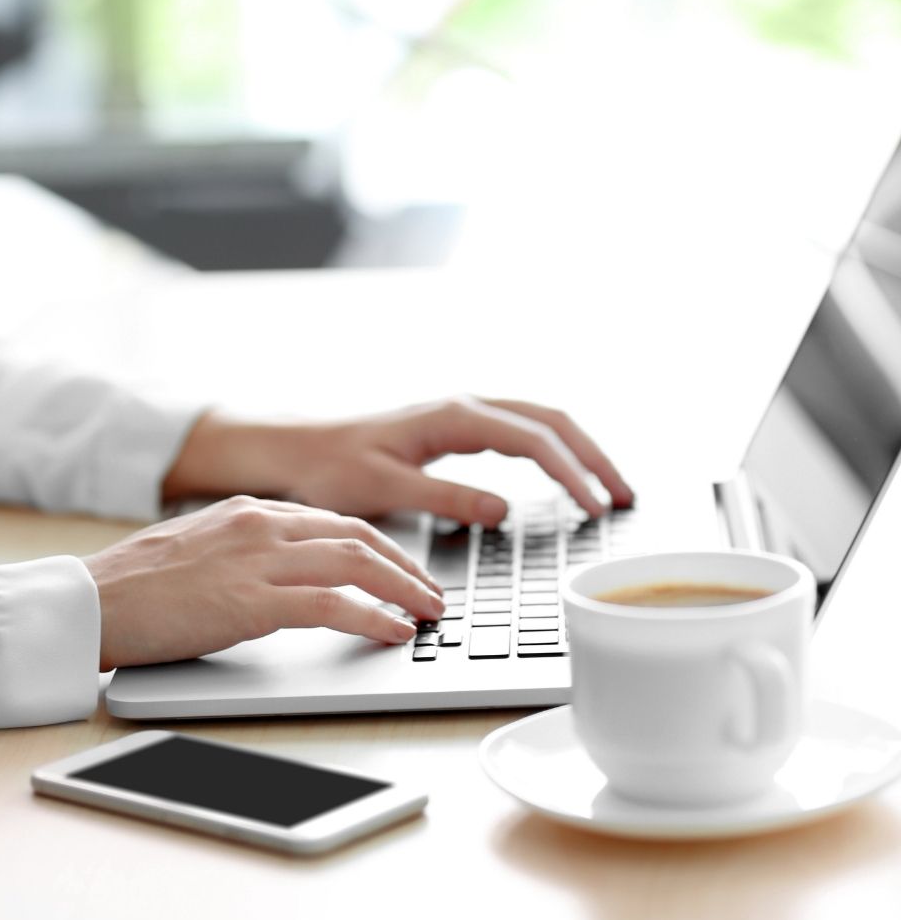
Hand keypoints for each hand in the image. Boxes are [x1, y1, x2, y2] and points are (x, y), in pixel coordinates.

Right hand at [84, 496, 444, 669]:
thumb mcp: (202, 547)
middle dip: (405, 565)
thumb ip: (249, 550)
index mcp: (252, 511)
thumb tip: (289, 572)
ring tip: (430, 612)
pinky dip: (371, 617)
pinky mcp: (250, 601)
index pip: (336, 521)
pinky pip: (330, 605)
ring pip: (354, 563)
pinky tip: (393, 633)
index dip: (381, 547)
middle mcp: (262, 525)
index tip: (405, 569)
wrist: (89, 601)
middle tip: (434, 592)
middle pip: (358, 536)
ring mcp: (257, 559)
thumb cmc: (136, 584)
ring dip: (403, 588)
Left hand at [163, 395, 633, 525]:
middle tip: (625, 495)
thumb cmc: (330, 463)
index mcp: (453, 417)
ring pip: (540, 422)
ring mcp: (462, 414)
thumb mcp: (384, 488)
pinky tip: (563, 476)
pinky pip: (520, 432)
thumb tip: (504, 512)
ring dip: (578, 450)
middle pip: (551, 421)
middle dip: (593, 456)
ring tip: (609, 487)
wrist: (295, 445)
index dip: (572, 474)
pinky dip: (553, 451)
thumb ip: (445, 499)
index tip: (597, 507)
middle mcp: (464, 407)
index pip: (533, 441)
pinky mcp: (456, 428)